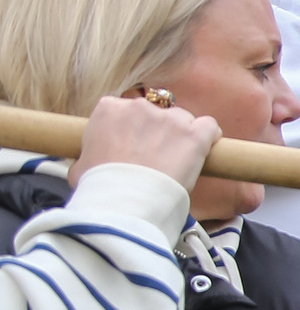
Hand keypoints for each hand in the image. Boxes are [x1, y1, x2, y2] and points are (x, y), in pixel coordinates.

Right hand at [72, 95, 220, 190]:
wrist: (124, 202)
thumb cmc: (98, 188)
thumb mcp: (79, 166)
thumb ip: (89, 152)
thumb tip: (90, 159)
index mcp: (108, 109)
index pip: (127, 110)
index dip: (133, 130)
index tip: (134, 147)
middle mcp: (139, 106)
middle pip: (156, 113)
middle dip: (158, 132)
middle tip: (155, 159)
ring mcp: (169, 118)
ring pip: (183, 120)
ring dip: (182, 137)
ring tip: (176, 162)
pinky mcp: (194, 133)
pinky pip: (209, 126)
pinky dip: (209, 138)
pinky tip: (202, 152)